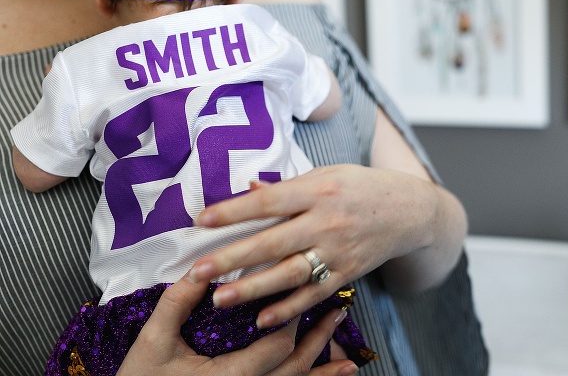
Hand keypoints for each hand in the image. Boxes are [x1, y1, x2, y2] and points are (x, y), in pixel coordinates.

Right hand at [117, 271, 358, 375]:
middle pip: (295, 367)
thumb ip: (177, 304)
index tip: (302, 289)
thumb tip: (200, 267)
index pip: (275, 346)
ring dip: (323, 372)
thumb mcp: (153, 340)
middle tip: (337, 310)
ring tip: (349, 361)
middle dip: (318, 340)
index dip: (291, 317)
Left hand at [188, 163, 444, 327]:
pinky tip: (262, 319)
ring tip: (220, 299)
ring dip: (253, 289)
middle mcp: (327, 221)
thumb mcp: (328, 174)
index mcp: (319, 190)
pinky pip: (314, 295)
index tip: (201, 220)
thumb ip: (289, 186)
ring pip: (290, 274)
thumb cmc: (363, 187)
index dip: (234, 211)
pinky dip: (289, 309)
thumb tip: (249, 189)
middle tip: (198, 271)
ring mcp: (338, 251)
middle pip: (273, 242)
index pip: (269, 201)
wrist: (410, 212)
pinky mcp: (347, 274)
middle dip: (233, 257)